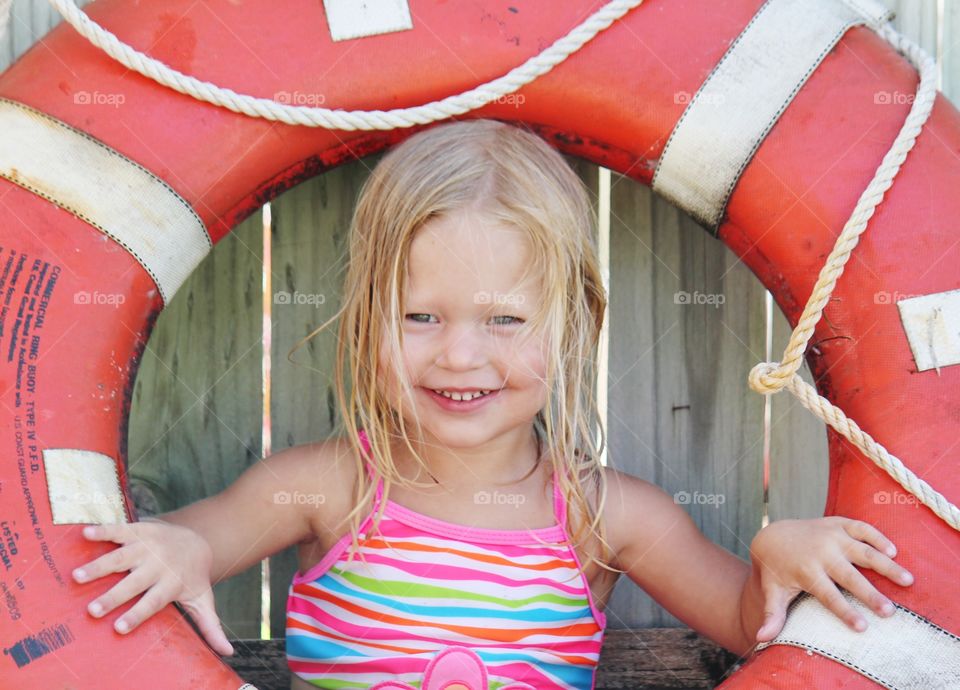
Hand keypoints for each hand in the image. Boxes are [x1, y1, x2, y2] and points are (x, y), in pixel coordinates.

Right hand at [72, 519, 233, 655]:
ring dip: (100, 565)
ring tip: (77, 576)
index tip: (118, 628)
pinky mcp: (140, 529)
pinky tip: (85, 534)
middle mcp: (159, 564)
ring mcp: (149, 545)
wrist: (198, 538)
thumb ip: (210, 626)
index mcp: (172, 583)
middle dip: (114, 595)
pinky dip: (104, 531)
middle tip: (92, 609)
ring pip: (122, 556)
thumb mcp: (203, 599)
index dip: (137, 614)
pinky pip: (120, 530)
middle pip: (134, 582)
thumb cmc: (193, 576)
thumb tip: (228, 653)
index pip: (153, 602)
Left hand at [749, 516, 913, 641]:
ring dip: (886, 565)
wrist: (774, 536)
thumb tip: (761, 638)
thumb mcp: (773, 592)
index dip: (844, 611)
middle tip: (890, 612)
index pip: (828, 595)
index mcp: (806, 571)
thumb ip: (772, 615)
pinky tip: (894, 552)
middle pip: (849, 575)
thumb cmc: (778, 571)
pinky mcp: (838, 523)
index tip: (862, 627)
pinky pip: (861, 527)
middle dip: (870, 594)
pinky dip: (878, 537)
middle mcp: (820, 552)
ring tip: (908, 581)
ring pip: (862, 550)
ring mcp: (830, 535)